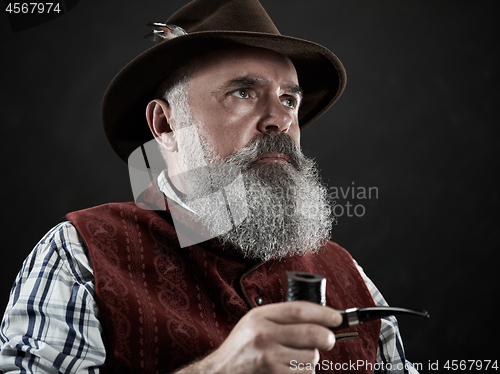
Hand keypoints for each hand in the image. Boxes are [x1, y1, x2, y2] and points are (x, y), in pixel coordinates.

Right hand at [175, 301, 341, 373]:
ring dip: (310, 359)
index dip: (323, 313)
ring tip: (294, 357)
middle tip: (329, 339)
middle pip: (311, 333)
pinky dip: (302, 372)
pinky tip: (288, 369)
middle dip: (327, 337)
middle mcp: (263, 335)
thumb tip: (319, 318)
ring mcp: (268, 358)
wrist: (221, 373)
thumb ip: (281, 317)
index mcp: (260, 317)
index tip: (337, 317)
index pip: (299, 310)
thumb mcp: (254, 323)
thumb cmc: (241, 348)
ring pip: (310, 357)